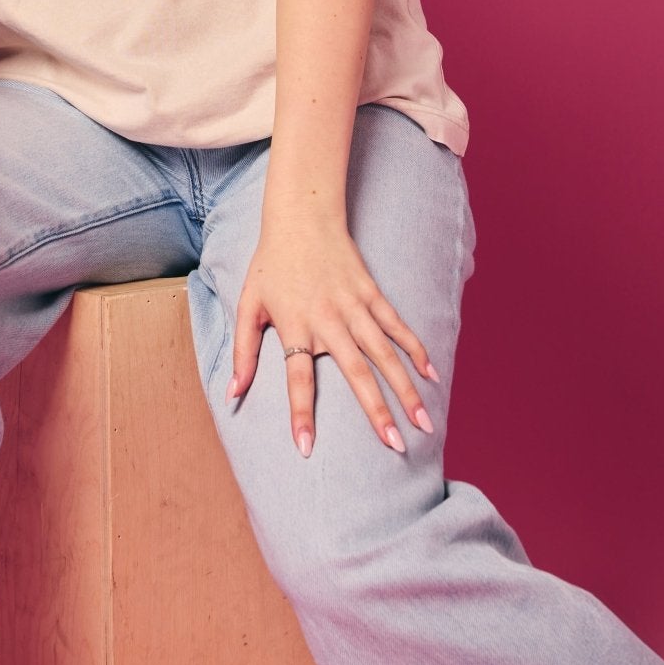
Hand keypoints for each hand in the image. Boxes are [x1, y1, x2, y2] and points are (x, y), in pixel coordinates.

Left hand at [227, 217, 437, 457]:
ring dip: (405, 389)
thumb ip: (241, 351)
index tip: (306, 448)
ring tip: (424, 423)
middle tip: (395, 447)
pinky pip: (396, 325)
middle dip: (376, 411)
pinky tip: (432, 375)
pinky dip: (415, 349)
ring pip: (384, 353)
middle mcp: (328, 319)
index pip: (297, 377)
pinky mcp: (371, 293)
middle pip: (355, 371)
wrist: (301, 216)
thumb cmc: (270, 265)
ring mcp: (354, 306)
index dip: (300, 413)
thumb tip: (232, 393)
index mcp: (294, 325)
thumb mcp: (247, 305)